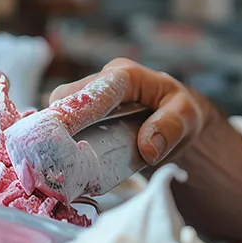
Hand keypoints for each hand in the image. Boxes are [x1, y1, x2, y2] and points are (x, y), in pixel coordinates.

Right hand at [49, 59, 208, 164]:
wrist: (174, 114)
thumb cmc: (179, 110)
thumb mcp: (187, 116)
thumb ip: (170, 128)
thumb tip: (147, 148)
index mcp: (126, 77)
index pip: (96, 90)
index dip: (76, 110)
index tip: (59, 132)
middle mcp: (102, 81)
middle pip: (66, 99)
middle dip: (56, 126)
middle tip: (54, 158)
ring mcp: (89, 96)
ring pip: (59, 112)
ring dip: (54, 136)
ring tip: (54, 165)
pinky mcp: (82, 112)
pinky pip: (63, 125)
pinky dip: (59, 143)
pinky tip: (61, 164)